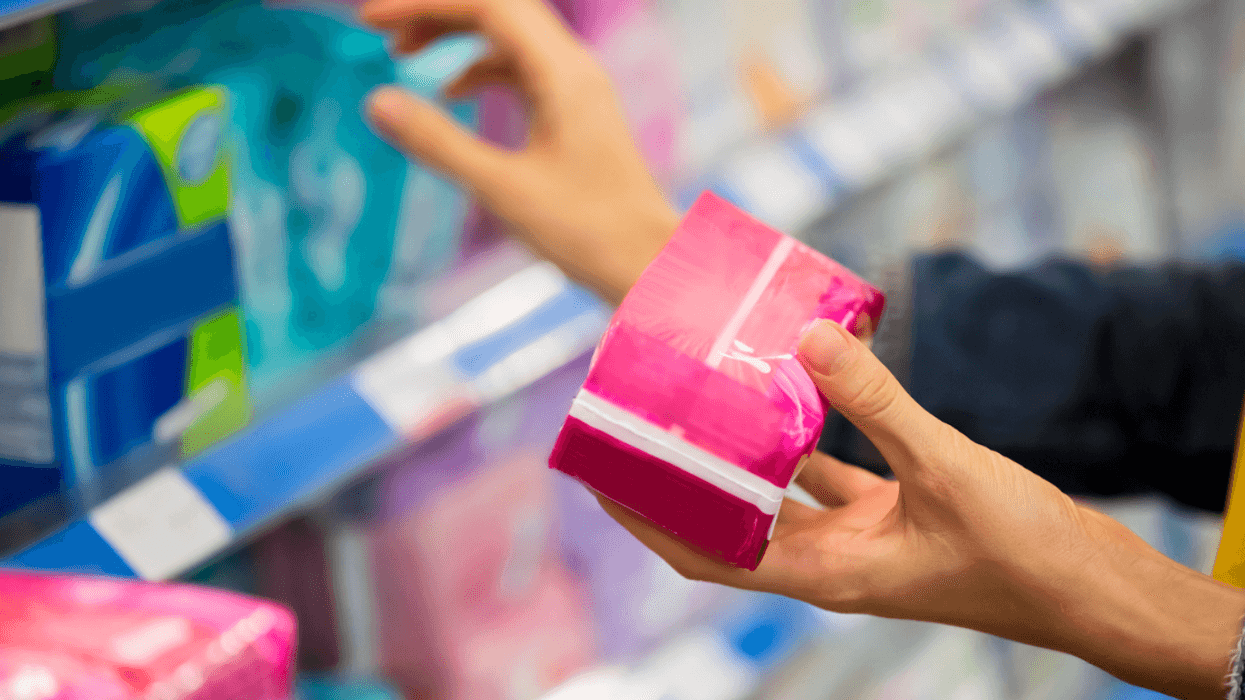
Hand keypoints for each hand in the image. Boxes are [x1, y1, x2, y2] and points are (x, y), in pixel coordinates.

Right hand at [358, 0, 678, 304]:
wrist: (648, 264)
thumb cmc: (587, 233)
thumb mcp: (501, 189)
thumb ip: (438, 142)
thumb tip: (377, 101)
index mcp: (562, 75)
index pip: (488, 4)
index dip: (426, 4)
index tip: (370, 20)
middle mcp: (575, 69)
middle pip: (499, 8)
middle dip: (438, 12)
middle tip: (381, 31)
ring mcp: (578, 89)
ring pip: (509, 35)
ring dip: (456, 36)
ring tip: (403, 55)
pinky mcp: (576, 113)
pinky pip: (522, 67)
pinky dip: (481, 67)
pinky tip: (451, 92)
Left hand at [601, 320, 1244, 699]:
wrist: (1093, 588)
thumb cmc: (1025, 553)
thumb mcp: (946, 468)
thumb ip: (876, 402)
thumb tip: (807, 338)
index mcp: (823, 571)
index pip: (703, 551)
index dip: (646, 516)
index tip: (601, 473)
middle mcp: (828, 560)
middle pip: (724, 524)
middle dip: (678, 481)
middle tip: (641, 425)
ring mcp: (858, 540)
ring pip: (774, 496)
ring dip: (739, 456)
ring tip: (704, 401)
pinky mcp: (892, 516)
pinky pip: (827, 475)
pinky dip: (805, 438)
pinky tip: (796, 390)